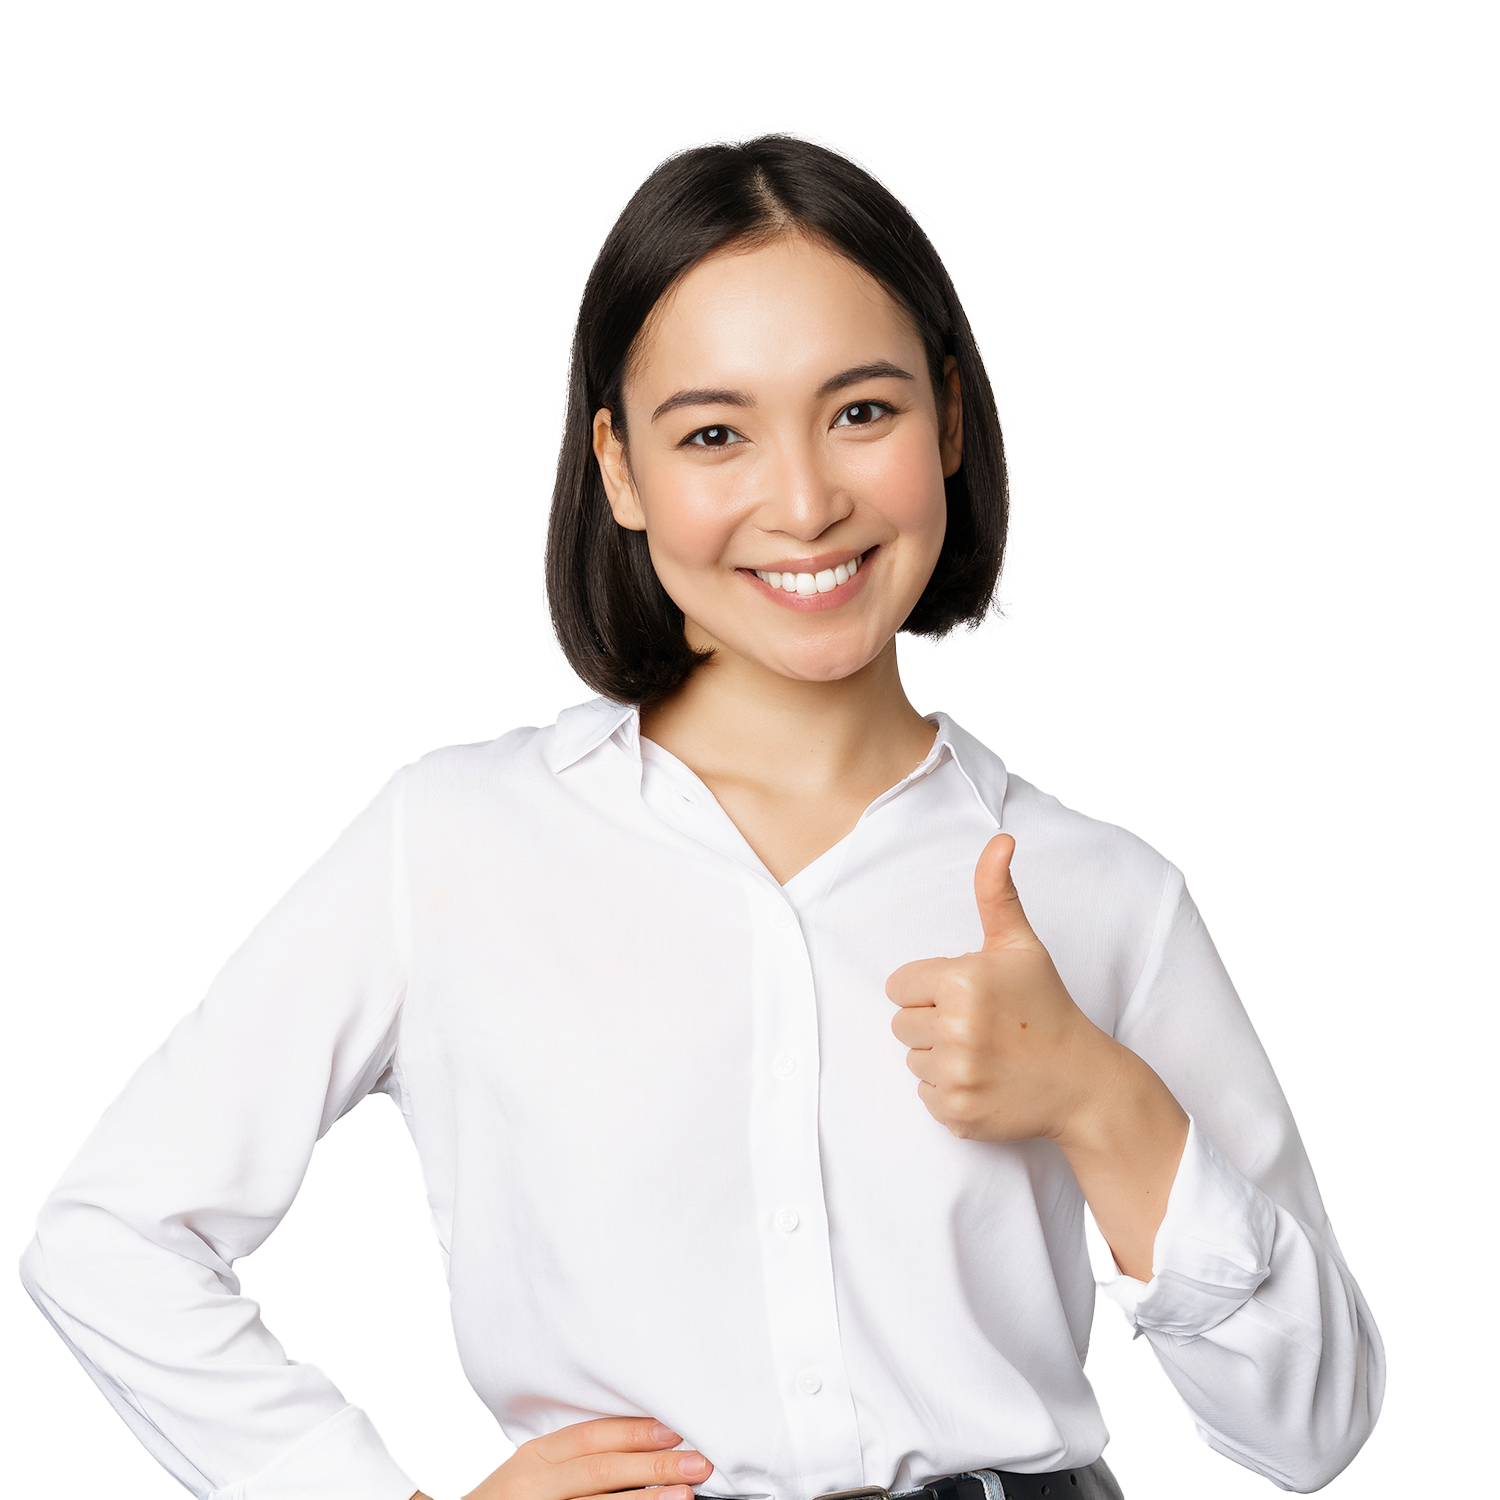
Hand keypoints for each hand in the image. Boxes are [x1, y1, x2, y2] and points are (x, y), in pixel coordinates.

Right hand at [453, 1416, 713, 1499]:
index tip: (674, 1430)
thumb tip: (644, 1450)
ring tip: (683, 1496)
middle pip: (599, 1470)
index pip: (590, 1438)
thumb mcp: (534, 1471)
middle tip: (697, 1464)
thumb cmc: (510, 1499)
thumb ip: (574, 1459)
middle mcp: (533, 1484)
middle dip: (652, 1465)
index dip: (634, 1432)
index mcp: (534, 1456)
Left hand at [886, 833, 1187, 1277]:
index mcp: (961, 982)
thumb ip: (997, 892)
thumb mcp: (1021, 946)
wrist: (1082, 1082)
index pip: (900, 984)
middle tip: (979, 1025)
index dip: (930, 987)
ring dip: (939, 1056)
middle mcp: (956, 1029)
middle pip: (901, 1022)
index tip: (966, 995)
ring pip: (911, 1059)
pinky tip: (984, 1081)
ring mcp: (957, 1075)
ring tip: (983, 1052)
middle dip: (932, 1021)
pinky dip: (948, 1091)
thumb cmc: (1046, 1006)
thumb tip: (1000, 838)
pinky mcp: (957, 1112)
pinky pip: (924, 1095)